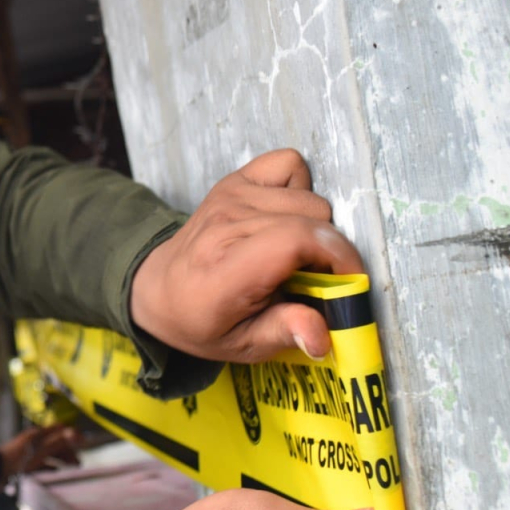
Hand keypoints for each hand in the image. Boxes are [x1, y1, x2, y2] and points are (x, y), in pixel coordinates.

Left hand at [0, 425, 81, 481]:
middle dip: (69, 452)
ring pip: (51, 456)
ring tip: (72, 471)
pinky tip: (58, 477)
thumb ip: (58, 442)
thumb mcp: (40, 451)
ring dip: (62, 461)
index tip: (83, 443)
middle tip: (78, 463)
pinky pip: (43, 466)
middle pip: (57, 444)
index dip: (72, 435)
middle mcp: (36, 442)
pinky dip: (52, 469)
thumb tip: (75, 432)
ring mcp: (31, 454)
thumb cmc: (17, 461)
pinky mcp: (27, 465)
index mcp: (38, 435)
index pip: (60, 430)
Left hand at [130, 149, 362, 362]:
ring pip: (310, 198)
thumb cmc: (202, 319)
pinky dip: (300, 189)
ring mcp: (230, 196)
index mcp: (224, 271)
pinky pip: (291, 165)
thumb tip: (322, 336)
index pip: (294, 240)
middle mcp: (225, 225)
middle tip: (316, 280)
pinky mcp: (235, 180)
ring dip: (316, 227)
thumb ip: (283, 334)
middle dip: (329, 252)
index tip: (349, 282)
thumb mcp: (240, 344)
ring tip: (295, 255)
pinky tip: (286, 219)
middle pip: (312, 219)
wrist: (160, 289)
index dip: (336, 257)